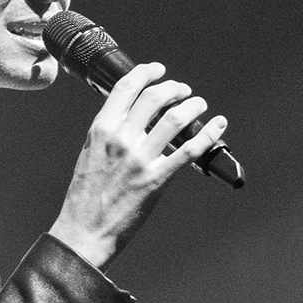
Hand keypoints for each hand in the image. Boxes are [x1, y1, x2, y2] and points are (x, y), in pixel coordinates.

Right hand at [47, 61, 227, 270]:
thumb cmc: (85, 197)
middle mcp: (121, 139)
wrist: (84, 232)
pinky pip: (189, 150)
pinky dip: (208, 134)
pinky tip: (218, 124)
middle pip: (155, 97)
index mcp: (101, 129)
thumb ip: (108, 132)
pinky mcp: (157, 179)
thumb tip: (130, 116)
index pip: (127, 88)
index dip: (147, 72)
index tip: (159, 70)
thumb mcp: (90, 153)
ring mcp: (140, 159)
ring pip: (175, 118)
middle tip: (183, 91)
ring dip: (193, 106)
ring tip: (198, 104)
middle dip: (174, 88)